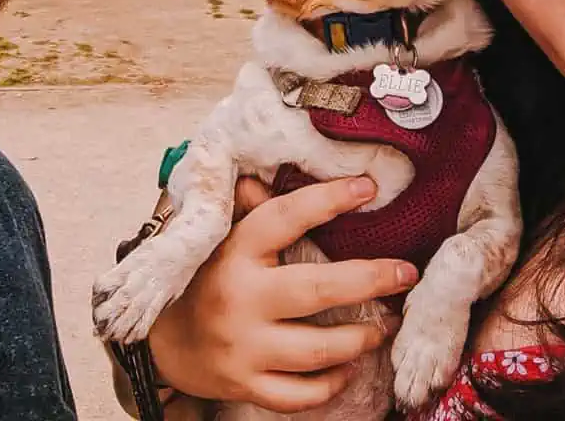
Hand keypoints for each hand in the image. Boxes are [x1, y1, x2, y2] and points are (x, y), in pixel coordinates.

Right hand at [148, 175, 417, 410]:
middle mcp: (241, 299)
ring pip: (318, 350)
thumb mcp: (219, 238)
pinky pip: (300, 394)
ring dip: (362, 338)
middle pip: (317, 290)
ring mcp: (243, 347)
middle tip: (406, 273)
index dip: (329, 199)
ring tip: (386, 324)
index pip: (285, 217)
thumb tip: (278, 171)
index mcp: (234, 252)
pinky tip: (349, 366)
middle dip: (371, 280)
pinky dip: (331, 383)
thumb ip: (249, 209)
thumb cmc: (202, 279)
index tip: (368, 187)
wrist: (158, 342)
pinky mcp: (246, 385)